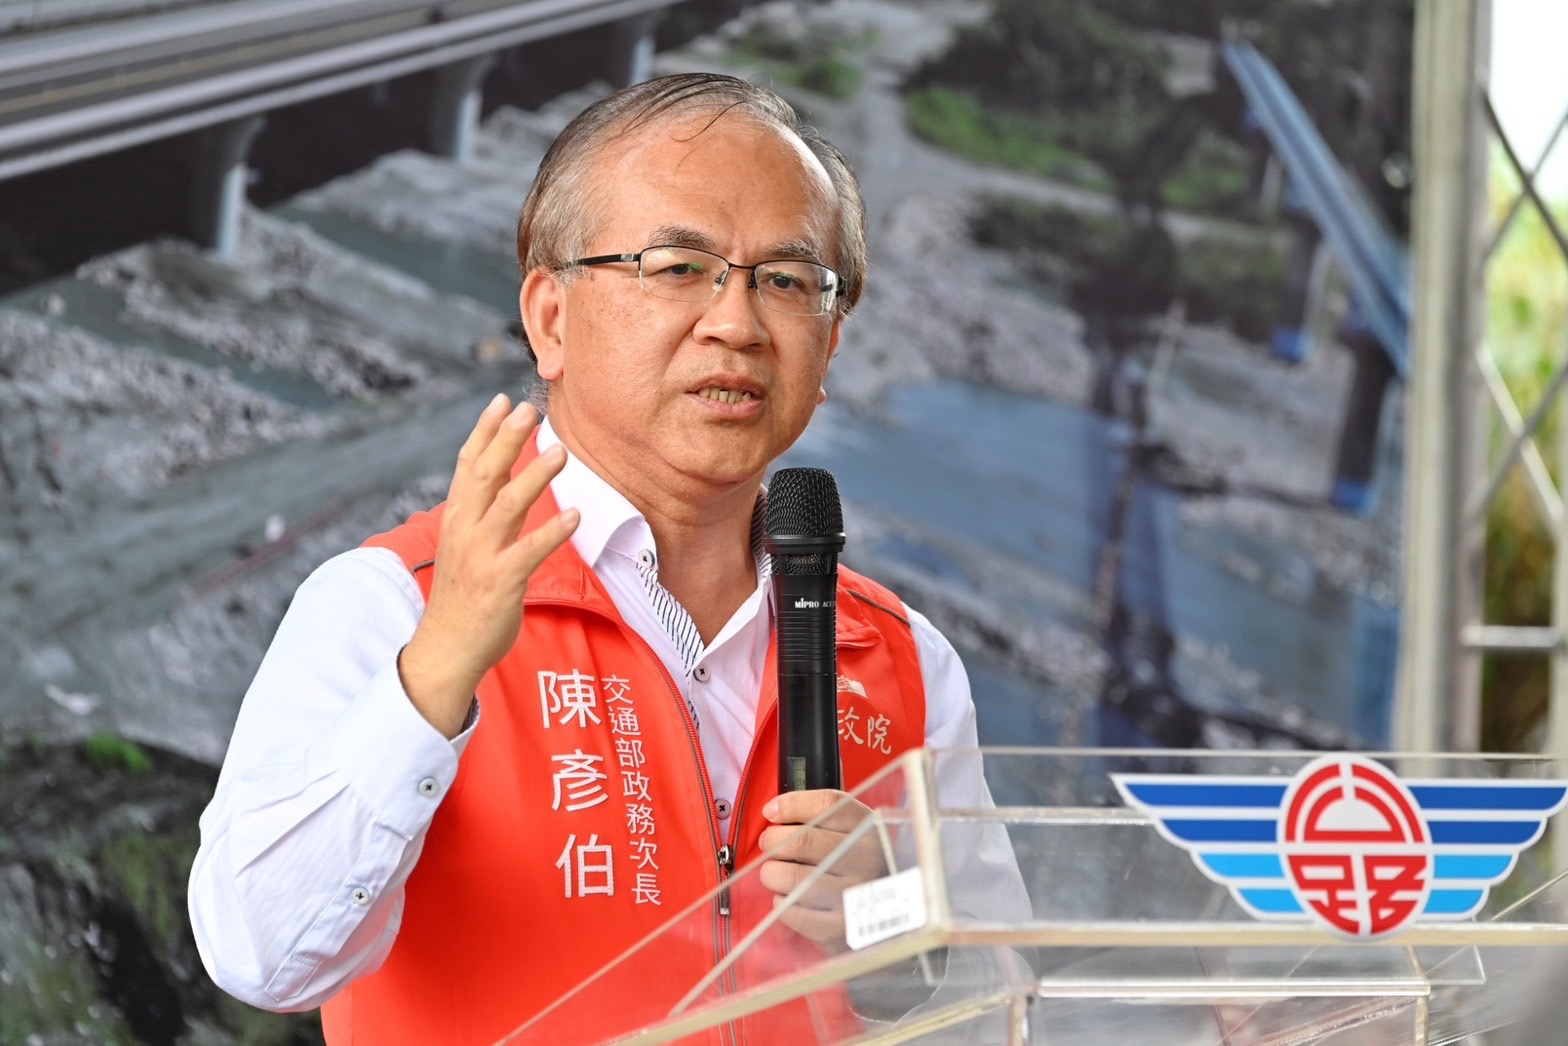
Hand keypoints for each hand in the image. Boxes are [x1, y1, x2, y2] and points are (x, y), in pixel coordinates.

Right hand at [399, 395, 578, 736]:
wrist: (447, 647)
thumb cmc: (464, 594)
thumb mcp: (467, 544)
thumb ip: (485, 511)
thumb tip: (503, 478)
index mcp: (457, 517)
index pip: (468, 464)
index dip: (485, 431)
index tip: (503, 400)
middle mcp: (465, 529)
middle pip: (485, 474)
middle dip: (506, 440)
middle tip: (529, 410)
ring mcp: (481, 555)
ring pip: (508, 506)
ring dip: (534, 477)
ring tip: (561, 452)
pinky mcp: (501, 581)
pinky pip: (529, 552)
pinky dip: (551, 532)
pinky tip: (574, 515)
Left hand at [758, 790, 886, 950]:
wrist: (891, 918)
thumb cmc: (856, 867)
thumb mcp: (853, 833)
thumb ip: (820, 817)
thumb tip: (773, 810)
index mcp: (869, 828)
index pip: (827, 805)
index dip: (792, 805)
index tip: (771, 811)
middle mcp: (866, 858)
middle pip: (802, 840)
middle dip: (773, 841)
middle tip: (768, 845)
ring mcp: (855, 894)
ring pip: (792, 877)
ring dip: (772, 874)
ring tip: (774, 874)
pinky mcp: (840, 927)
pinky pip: (793, 912)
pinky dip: (781, 903)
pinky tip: (787, 899)